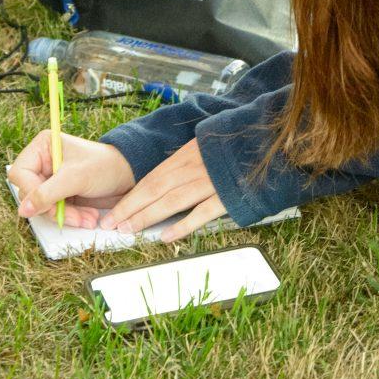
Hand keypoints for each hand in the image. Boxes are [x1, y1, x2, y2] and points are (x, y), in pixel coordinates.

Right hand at [8, 129, 134, 227]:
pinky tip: (87, 217)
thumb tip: (23, 210)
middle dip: (52, 208)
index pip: (20, 173)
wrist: (128, 175)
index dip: (30, 191)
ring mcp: (51, 180)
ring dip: (64, 216)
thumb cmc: (105, 166)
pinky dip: (70, 217)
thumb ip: (47, 193)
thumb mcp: (75, 177)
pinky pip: (54, 212)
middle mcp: (44, 162)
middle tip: (73, 215)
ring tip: (87, 218)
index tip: (45, 205)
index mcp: (43, 147)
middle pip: (30, 193)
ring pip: (42, 207)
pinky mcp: (60, 194)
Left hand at [99, 137, 225, 242]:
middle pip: (155, 189)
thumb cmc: (234, 147)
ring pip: (172, 201)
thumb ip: (186, 161)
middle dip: (131, 208)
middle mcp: (194, 166)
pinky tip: (167, 237)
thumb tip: (165, 179)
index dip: (131, 196)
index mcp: (187, 154)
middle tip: (111, 225)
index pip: (152, 178)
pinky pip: (201, 213)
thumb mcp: (205, 146)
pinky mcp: (227, 194)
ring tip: (129, 231)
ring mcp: (210, 181)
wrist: (266, 141)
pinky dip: (182, 225)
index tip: (114, 211)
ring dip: (147, 217)